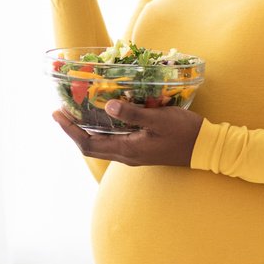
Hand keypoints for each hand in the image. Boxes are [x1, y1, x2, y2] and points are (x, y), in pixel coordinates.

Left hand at [51, 101, 203, 166]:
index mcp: (127, 150)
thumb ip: (132, 114)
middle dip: (72, 130)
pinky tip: (103, 118)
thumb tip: (107, 107)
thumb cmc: (184, 133)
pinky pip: (112, 142)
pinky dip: (101, 131)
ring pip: (100, 145)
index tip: (57, 114)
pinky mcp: (141, 150)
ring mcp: (133, 154)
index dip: (70, 130)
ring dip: (85, 131)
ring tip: (76, 113)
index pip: (88, 143)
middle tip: (61, 112)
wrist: (206, 148)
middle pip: (90, 147)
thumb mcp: (159, 119)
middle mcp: (126, 156)